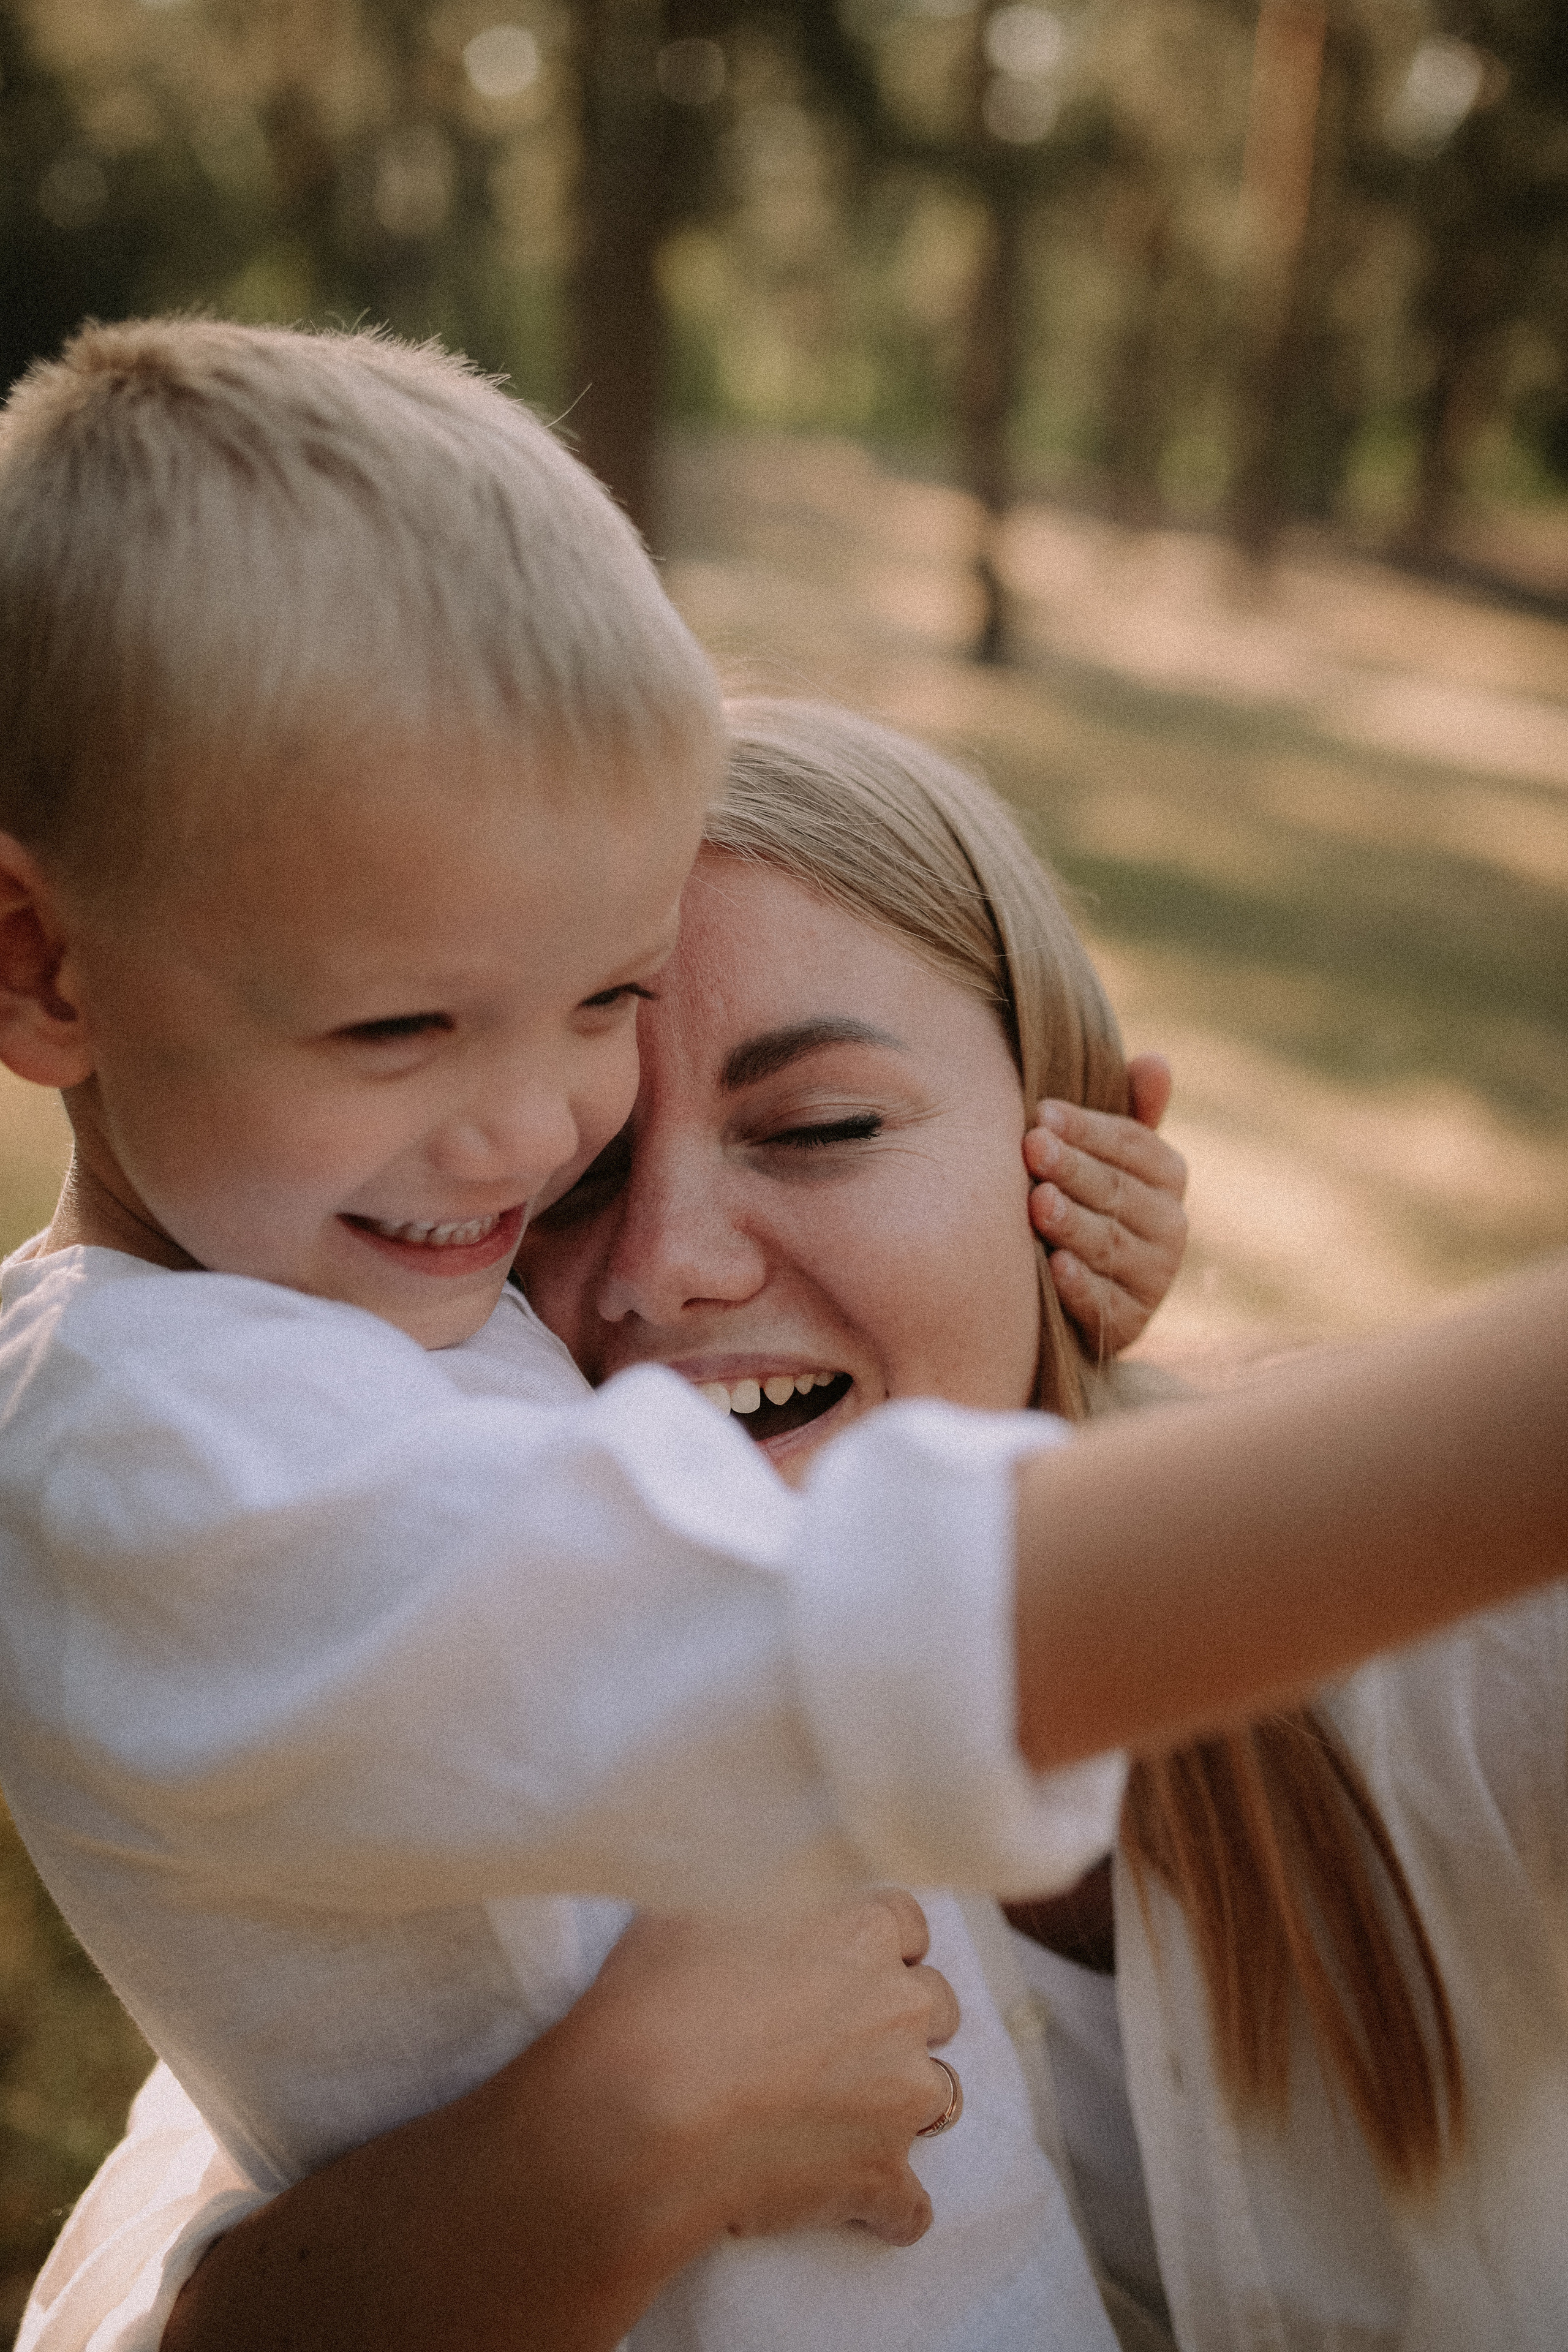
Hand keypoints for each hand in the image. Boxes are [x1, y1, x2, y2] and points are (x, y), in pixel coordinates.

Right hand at [165, 1890, 959, 2351]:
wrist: (635, 2116)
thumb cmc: (653, 1991)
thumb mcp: (693, 1885)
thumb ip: (748, 1851)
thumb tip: (750, 1795)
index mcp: (866, 1923)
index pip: (908, 1921)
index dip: (871, 1943)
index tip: (833, 1961)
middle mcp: (902, 2002)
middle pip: (932, 2005)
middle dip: (893, 2019)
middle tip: (828, 2036)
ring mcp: (900, 2097)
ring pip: (936, 2096)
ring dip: (897, 2102)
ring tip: (832, 2110)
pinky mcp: (880, 2181)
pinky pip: (909, 2205)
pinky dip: (886, 2205)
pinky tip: (847, 2202)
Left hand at [1026, 1051, 1187, 1355]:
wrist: (1071, 1294)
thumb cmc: (1083, 1203)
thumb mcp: (1103, 1157)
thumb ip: (1127, 1113)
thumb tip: (1155, 1060)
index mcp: (1167, 1176)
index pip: (1134, 1145)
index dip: (1090, 1128)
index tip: (1043, 1112)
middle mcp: (1170, 1227)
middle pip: (1120, 1192)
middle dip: (1074, 1168)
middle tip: (1032, 1147)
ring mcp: (1152, 1280)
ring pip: (1111, 1246)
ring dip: (1074, 1224)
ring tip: (1038, 1202)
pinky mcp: (1129, 1325)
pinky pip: (1106, 1306)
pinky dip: (1081, 1287)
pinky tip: (1053, 1268)